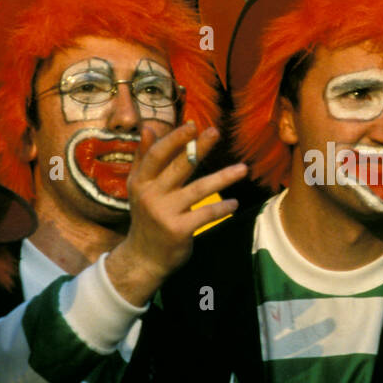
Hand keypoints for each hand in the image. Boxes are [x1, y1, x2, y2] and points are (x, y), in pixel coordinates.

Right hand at [104, 122, 245, 306]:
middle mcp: (151, 195)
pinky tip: (234, 203)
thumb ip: (144, 157)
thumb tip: (148, 126)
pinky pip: (205, 214)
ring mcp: (164, 213)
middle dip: (198, 148)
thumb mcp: (139, 187)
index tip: (192, 125)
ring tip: (243, 169)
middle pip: (178, 167)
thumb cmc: (147, 216)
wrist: (143, 258)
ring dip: (222, 178)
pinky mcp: (179, 230)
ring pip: (198, 190)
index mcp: (141, 181)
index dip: (174, 139)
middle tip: (215, 132)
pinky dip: (222, 208)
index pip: (157, 155)